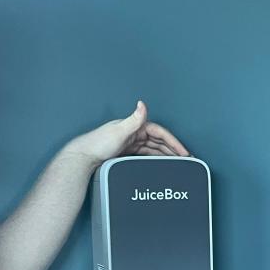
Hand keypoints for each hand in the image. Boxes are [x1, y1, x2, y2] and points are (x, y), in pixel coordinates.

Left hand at [63, 101, 190, 166]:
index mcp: (135, 125)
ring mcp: (131, 142)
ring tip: (177, 164)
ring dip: (166, 155)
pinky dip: (156, 159)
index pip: (160, 133)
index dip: (174, 142)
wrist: (83, 158)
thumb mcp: (118, 130)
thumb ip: (134, 119)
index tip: (184, 152)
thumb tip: (142, 104)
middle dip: (173, 149)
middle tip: (186, 160)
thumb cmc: (98, 144)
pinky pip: (146, 155)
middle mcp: (134, 132)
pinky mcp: (127, 151)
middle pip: (159, 141)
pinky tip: (161, 165)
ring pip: (154, 149)